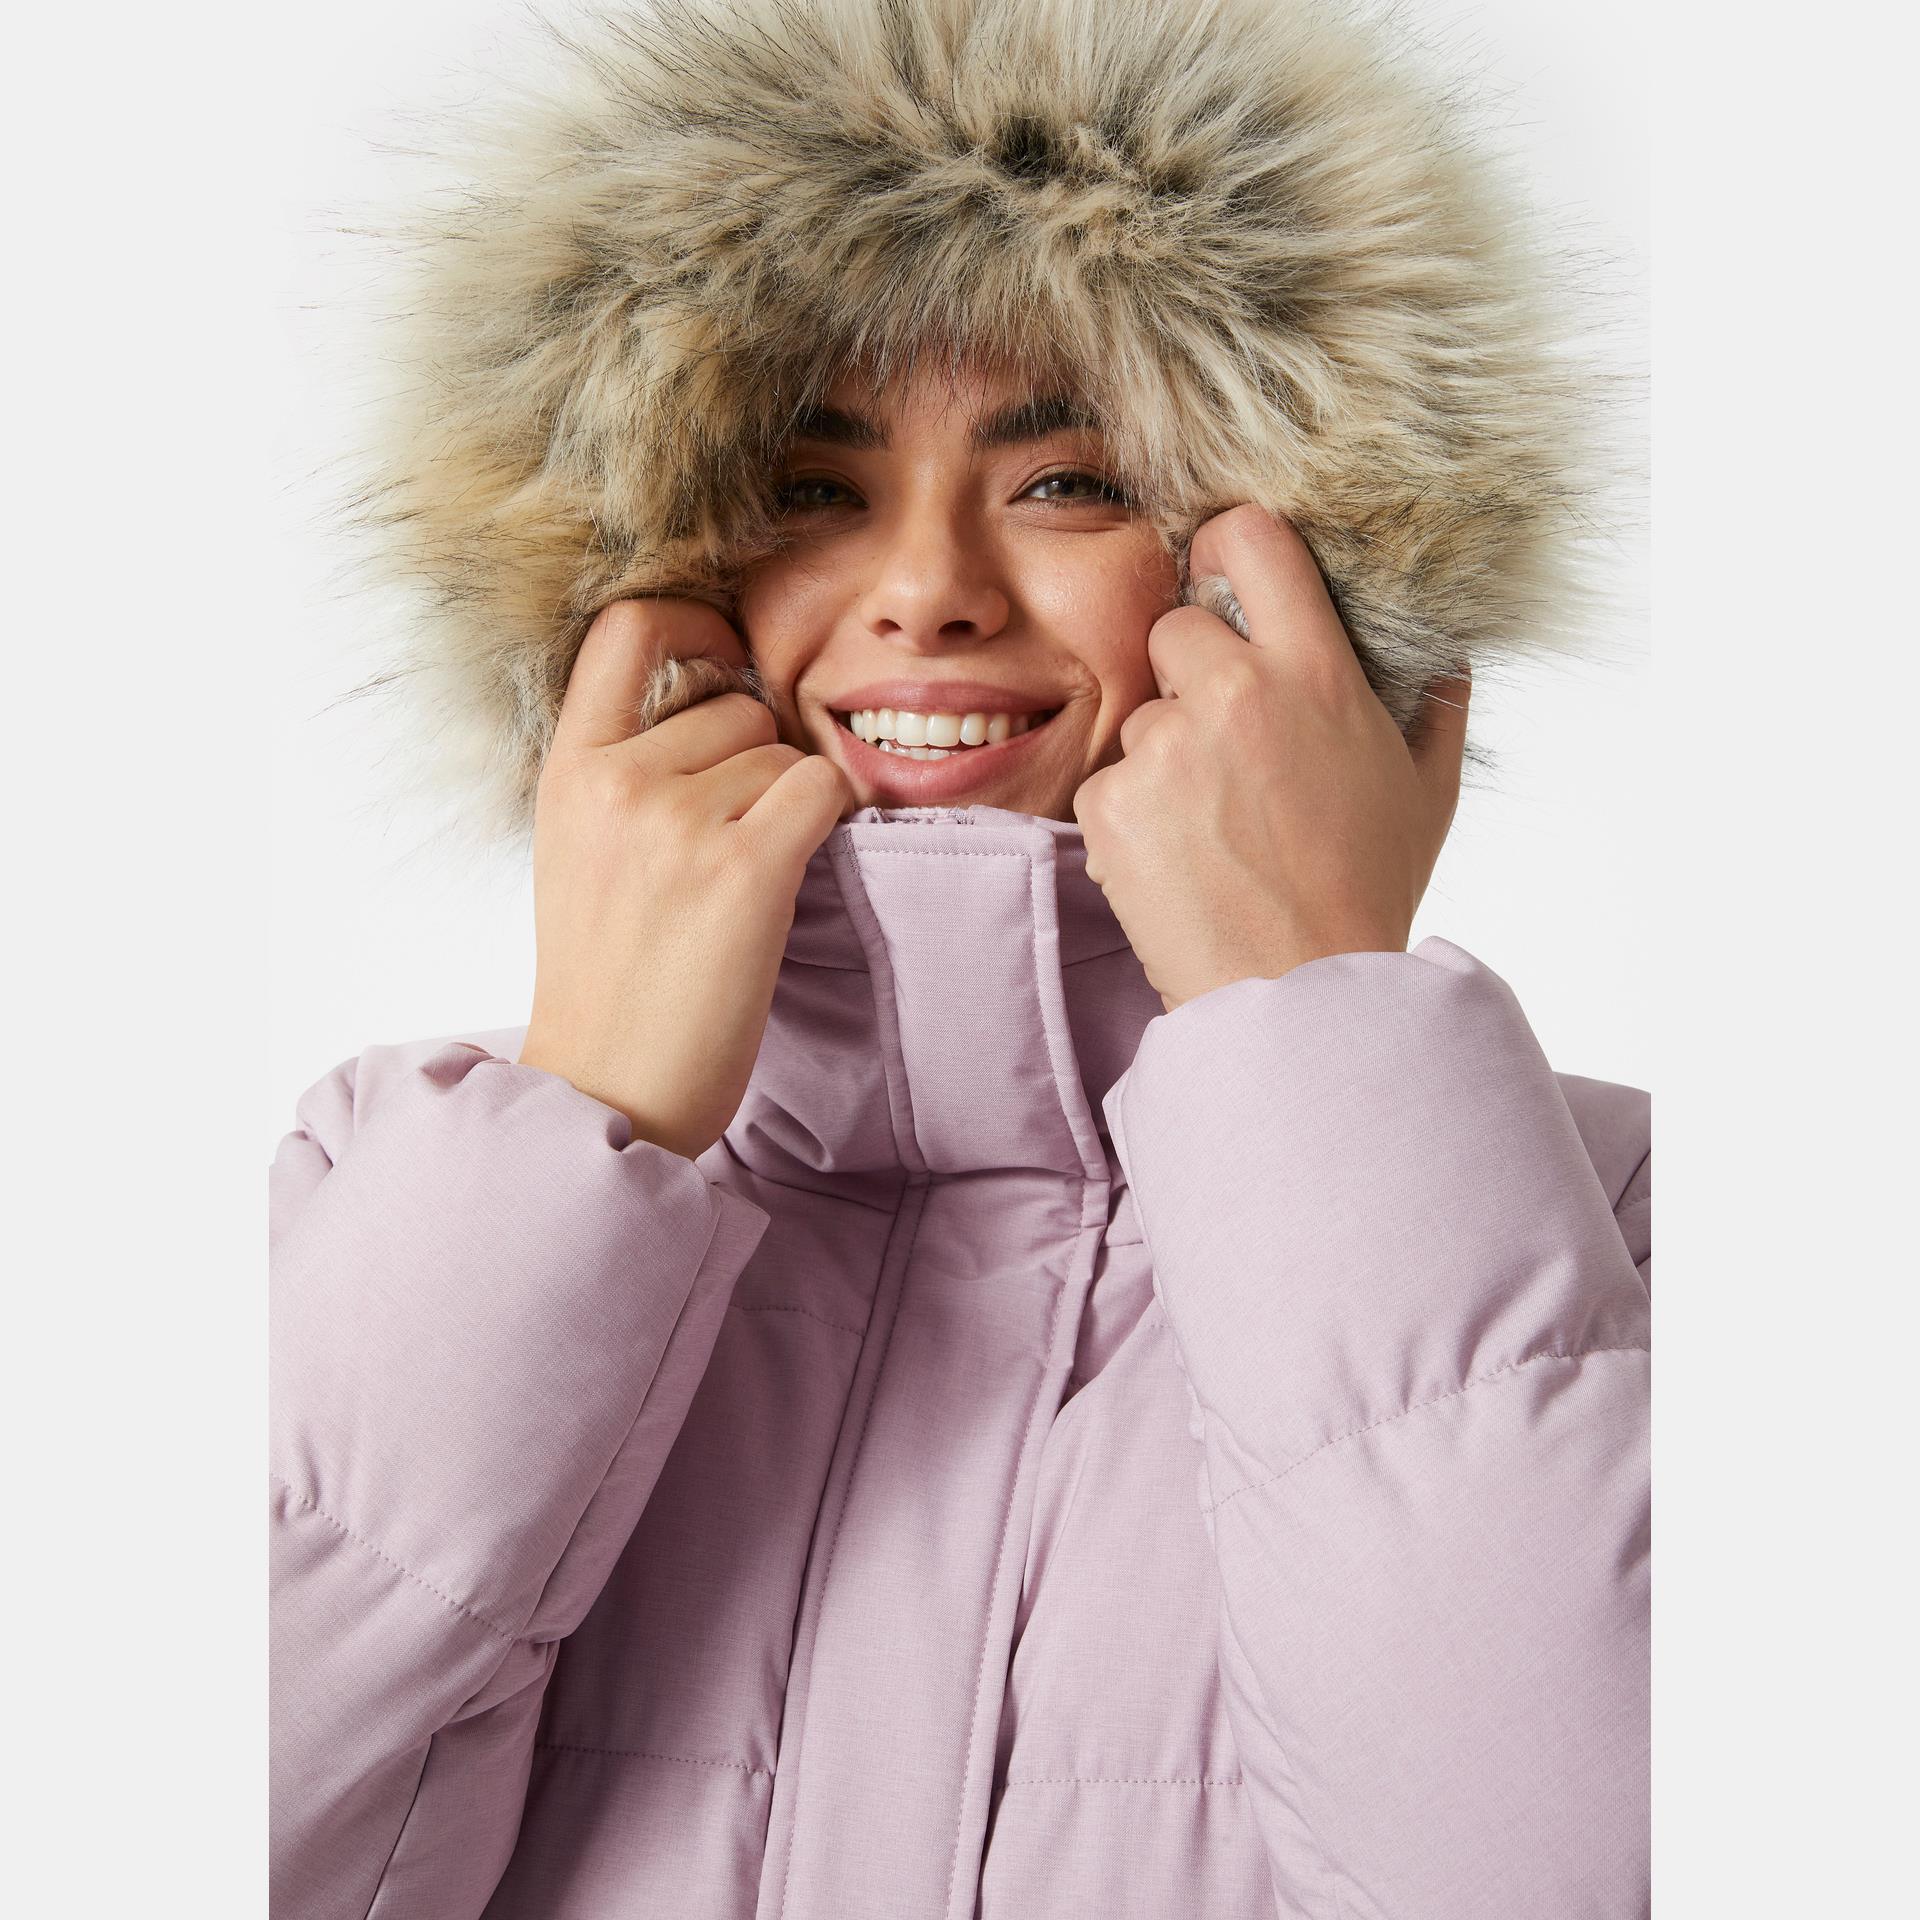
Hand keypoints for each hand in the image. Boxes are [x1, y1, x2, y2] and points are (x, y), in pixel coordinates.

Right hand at [519, 600, 851, 1158]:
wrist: (610, 1089)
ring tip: (738, 885)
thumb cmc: (609, 978)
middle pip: (735, 705)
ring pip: (783, 754)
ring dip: (785, 809)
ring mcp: (678, 822)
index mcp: (568, 769)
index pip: (629, 625)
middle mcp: (617, 780)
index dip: (693, 621)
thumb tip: (718, 697)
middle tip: (729, 845)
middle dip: (753, 762)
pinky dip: (826, 824)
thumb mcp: (578, 849)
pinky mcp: (745, 868)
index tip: (726, 657)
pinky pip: (823, 790)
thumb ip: (625, 769)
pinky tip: (790, 876)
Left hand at [1072, 504, 1469, 1011]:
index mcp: (1316, 674)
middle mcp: (1234, 694)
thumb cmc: (1366, 893)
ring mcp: (1166, 749)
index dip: (1227, 545)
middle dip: (1191, 676)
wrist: (1300, 995)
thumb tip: (1441, 646)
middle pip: (1175, 629)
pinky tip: (1180, 862)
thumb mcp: (1426, 790)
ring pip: (1143, 717)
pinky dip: (1132, 819)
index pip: (1253, 541)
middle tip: (1227, 749)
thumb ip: (1432, 702)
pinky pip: (1109, 784)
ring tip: (1214, 830)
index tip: (1219, 570)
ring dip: (1165, 759)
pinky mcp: (1113, 805)